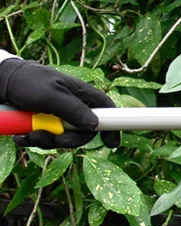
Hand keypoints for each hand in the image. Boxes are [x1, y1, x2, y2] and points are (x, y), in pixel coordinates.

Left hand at [0, 58, 119, 148]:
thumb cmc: (25, 81)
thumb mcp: (49, 94)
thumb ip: (72, 109)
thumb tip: (94, 125)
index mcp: (81, 94)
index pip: (107, 109)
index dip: (113, 126)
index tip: (111, 143)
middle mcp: (73, 105)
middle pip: (84, 131)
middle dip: (66, 140)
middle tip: (51, 140)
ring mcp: (59, 115)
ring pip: (63, 137)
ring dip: (45, 141)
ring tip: (27, 135)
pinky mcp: (45, 122)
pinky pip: (46, 138)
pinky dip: (34, 140)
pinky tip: (21, 136)